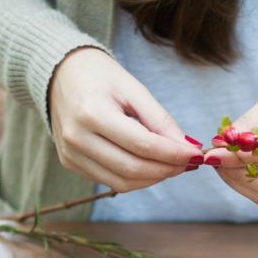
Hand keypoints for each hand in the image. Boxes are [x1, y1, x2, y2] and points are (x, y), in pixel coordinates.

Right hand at [48, 48, 201, 191]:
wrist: (60, 74)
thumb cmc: (100, 76)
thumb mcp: (134, 89)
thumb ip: (160, 120)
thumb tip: (187, 148)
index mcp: (92, 113)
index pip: (142, 146)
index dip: (174, 155)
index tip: (196, 155)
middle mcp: (77, 138)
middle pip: (132, 169)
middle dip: (167, 170)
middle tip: (189, 163)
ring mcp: (70, 154)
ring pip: (122, 183)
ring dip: (153, 178)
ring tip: (172, 165)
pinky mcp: (69, 163)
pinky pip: (109, 181)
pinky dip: (135, 179)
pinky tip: (150, 165)